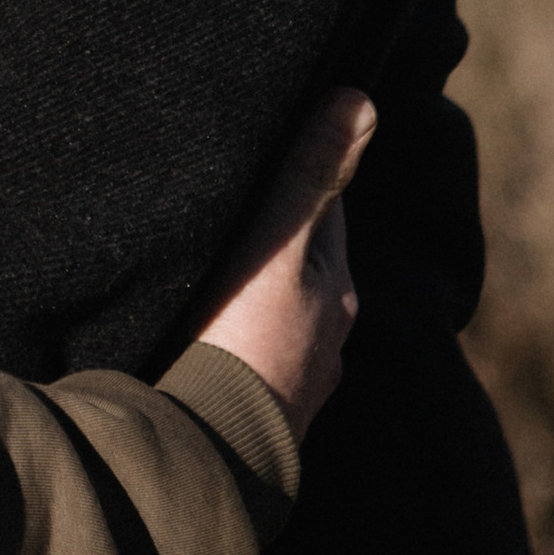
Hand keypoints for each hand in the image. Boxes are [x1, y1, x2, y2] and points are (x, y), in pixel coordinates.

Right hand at [193, 88, 373, 440]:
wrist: (206, 456)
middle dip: (271, 242)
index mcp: (337, 294)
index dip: (297, 181)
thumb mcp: (279, 246)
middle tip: (227, 205)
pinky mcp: (245, 417)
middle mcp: (324, 343)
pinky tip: (192, 336)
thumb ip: (311, 176)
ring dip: (246, 297)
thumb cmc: (242, 343)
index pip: (323, 216)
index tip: (270, 149)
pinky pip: (240, 360)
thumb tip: (362, 98)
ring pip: (270, 319)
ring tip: (203, 269)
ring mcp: (288, 387)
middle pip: (298, 269)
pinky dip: (224, 342)